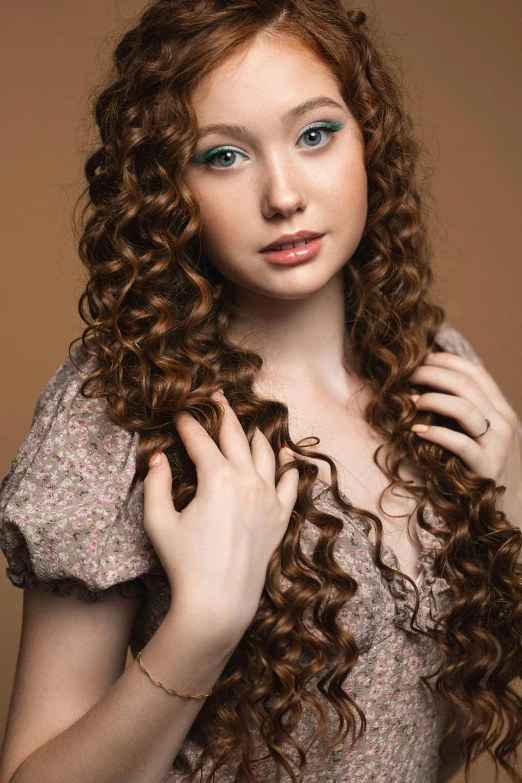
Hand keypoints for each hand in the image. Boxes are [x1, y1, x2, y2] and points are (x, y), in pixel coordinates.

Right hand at [142, 390, 298, 645]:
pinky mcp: (279, 516)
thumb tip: (158, 458)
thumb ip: (156, 484)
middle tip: (216, 396)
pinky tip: (286, 453)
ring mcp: (268, 497)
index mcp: (216, 477)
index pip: (199, 439)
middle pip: (235, 435)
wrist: (218, 603)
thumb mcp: (159, 522)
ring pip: (265, 452)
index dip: (187, 423)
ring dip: (254, 434)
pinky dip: (288, 465)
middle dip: (223, 413)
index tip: (179, 413)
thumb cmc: (184, 564)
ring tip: (247, 423)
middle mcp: (247, 480)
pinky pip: (290, 482)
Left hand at [409, 351, 521, 526]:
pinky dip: (436, 433)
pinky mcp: (487, 467)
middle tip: (407, 376)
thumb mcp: (482, 435)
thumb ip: (465, 412)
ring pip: (465, 408)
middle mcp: (504, 423)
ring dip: (433, 399)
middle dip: (432, 375)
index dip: (447, 362)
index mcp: (502, 410)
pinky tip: (417, 430)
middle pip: (467, 385)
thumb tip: (429, 385)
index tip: (421, 359)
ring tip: (411, 401)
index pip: (476, 373)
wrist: (509, 507)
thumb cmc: (485, 467)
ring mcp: (498, 445)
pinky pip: (460, 443)